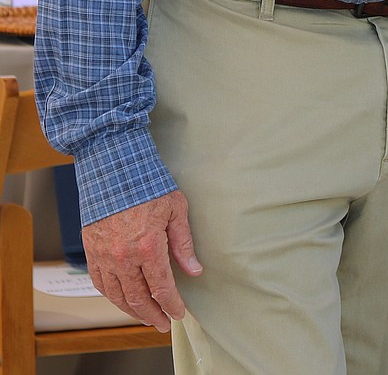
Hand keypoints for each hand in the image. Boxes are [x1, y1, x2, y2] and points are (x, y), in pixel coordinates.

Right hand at [81, 190, 201, 330]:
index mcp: (148, 246)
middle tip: (164, 323)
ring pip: (118, 296)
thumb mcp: (175, 208)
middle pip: (139, 299)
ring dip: (133, 311)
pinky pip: (100, 283)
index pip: (162, 288)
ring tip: (146, 316)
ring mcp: (104, 256)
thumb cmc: (147, 182)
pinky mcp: (91, 251)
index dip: (172, 305)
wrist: (112, 166)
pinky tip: (122, 299)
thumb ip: (183, 243)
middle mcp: (124, 257)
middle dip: (153, 315)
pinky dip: (112, 296)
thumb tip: (194, 270)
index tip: (179, 313)